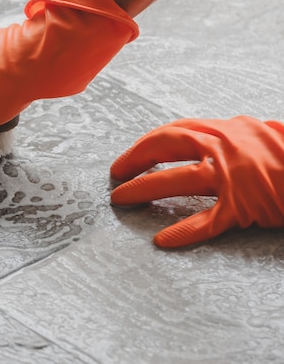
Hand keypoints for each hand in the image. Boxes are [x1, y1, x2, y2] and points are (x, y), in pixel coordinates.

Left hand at [110, 116, 283, 247]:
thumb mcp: (254, 133)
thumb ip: (223, 137)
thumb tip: (195, 140)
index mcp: (225, 130)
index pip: (172, 131)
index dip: (144, 144)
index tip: (127, 157)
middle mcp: (223, 149)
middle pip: (166, 149)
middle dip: (135, 161)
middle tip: (116, 175)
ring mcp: (232, 178)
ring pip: (176, 182)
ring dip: (143, 190)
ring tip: (121, 200)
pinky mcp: (243, 207)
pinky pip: (207, 221)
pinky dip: (183, 231)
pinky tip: (163, 239)